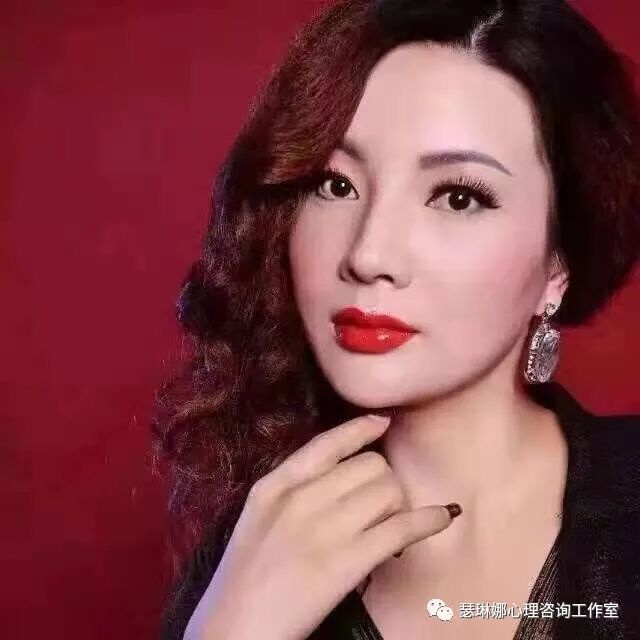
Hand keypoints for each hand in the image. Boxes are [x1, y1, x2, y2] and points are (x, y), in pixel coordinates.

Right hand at [185, 414, 455, 639]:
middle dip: (382, 482)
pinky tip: (443, 517)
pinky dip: (429, 520)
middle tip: (377, 508)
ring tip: (387, 527)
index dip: (360, 430)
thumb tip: (345, 472)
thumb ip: (293, 489)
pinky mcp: (346, 562)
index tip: (382, 423)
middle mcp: (300, 499)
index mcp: (275, 485)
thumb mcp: (258, 517)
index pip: (327, 443)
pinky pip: (401, 528)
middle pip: (369, 466)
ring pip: (388, 491)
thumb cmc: (246, 576)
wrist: (234, 629)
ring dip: (397, 506)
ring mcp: (324, 530)